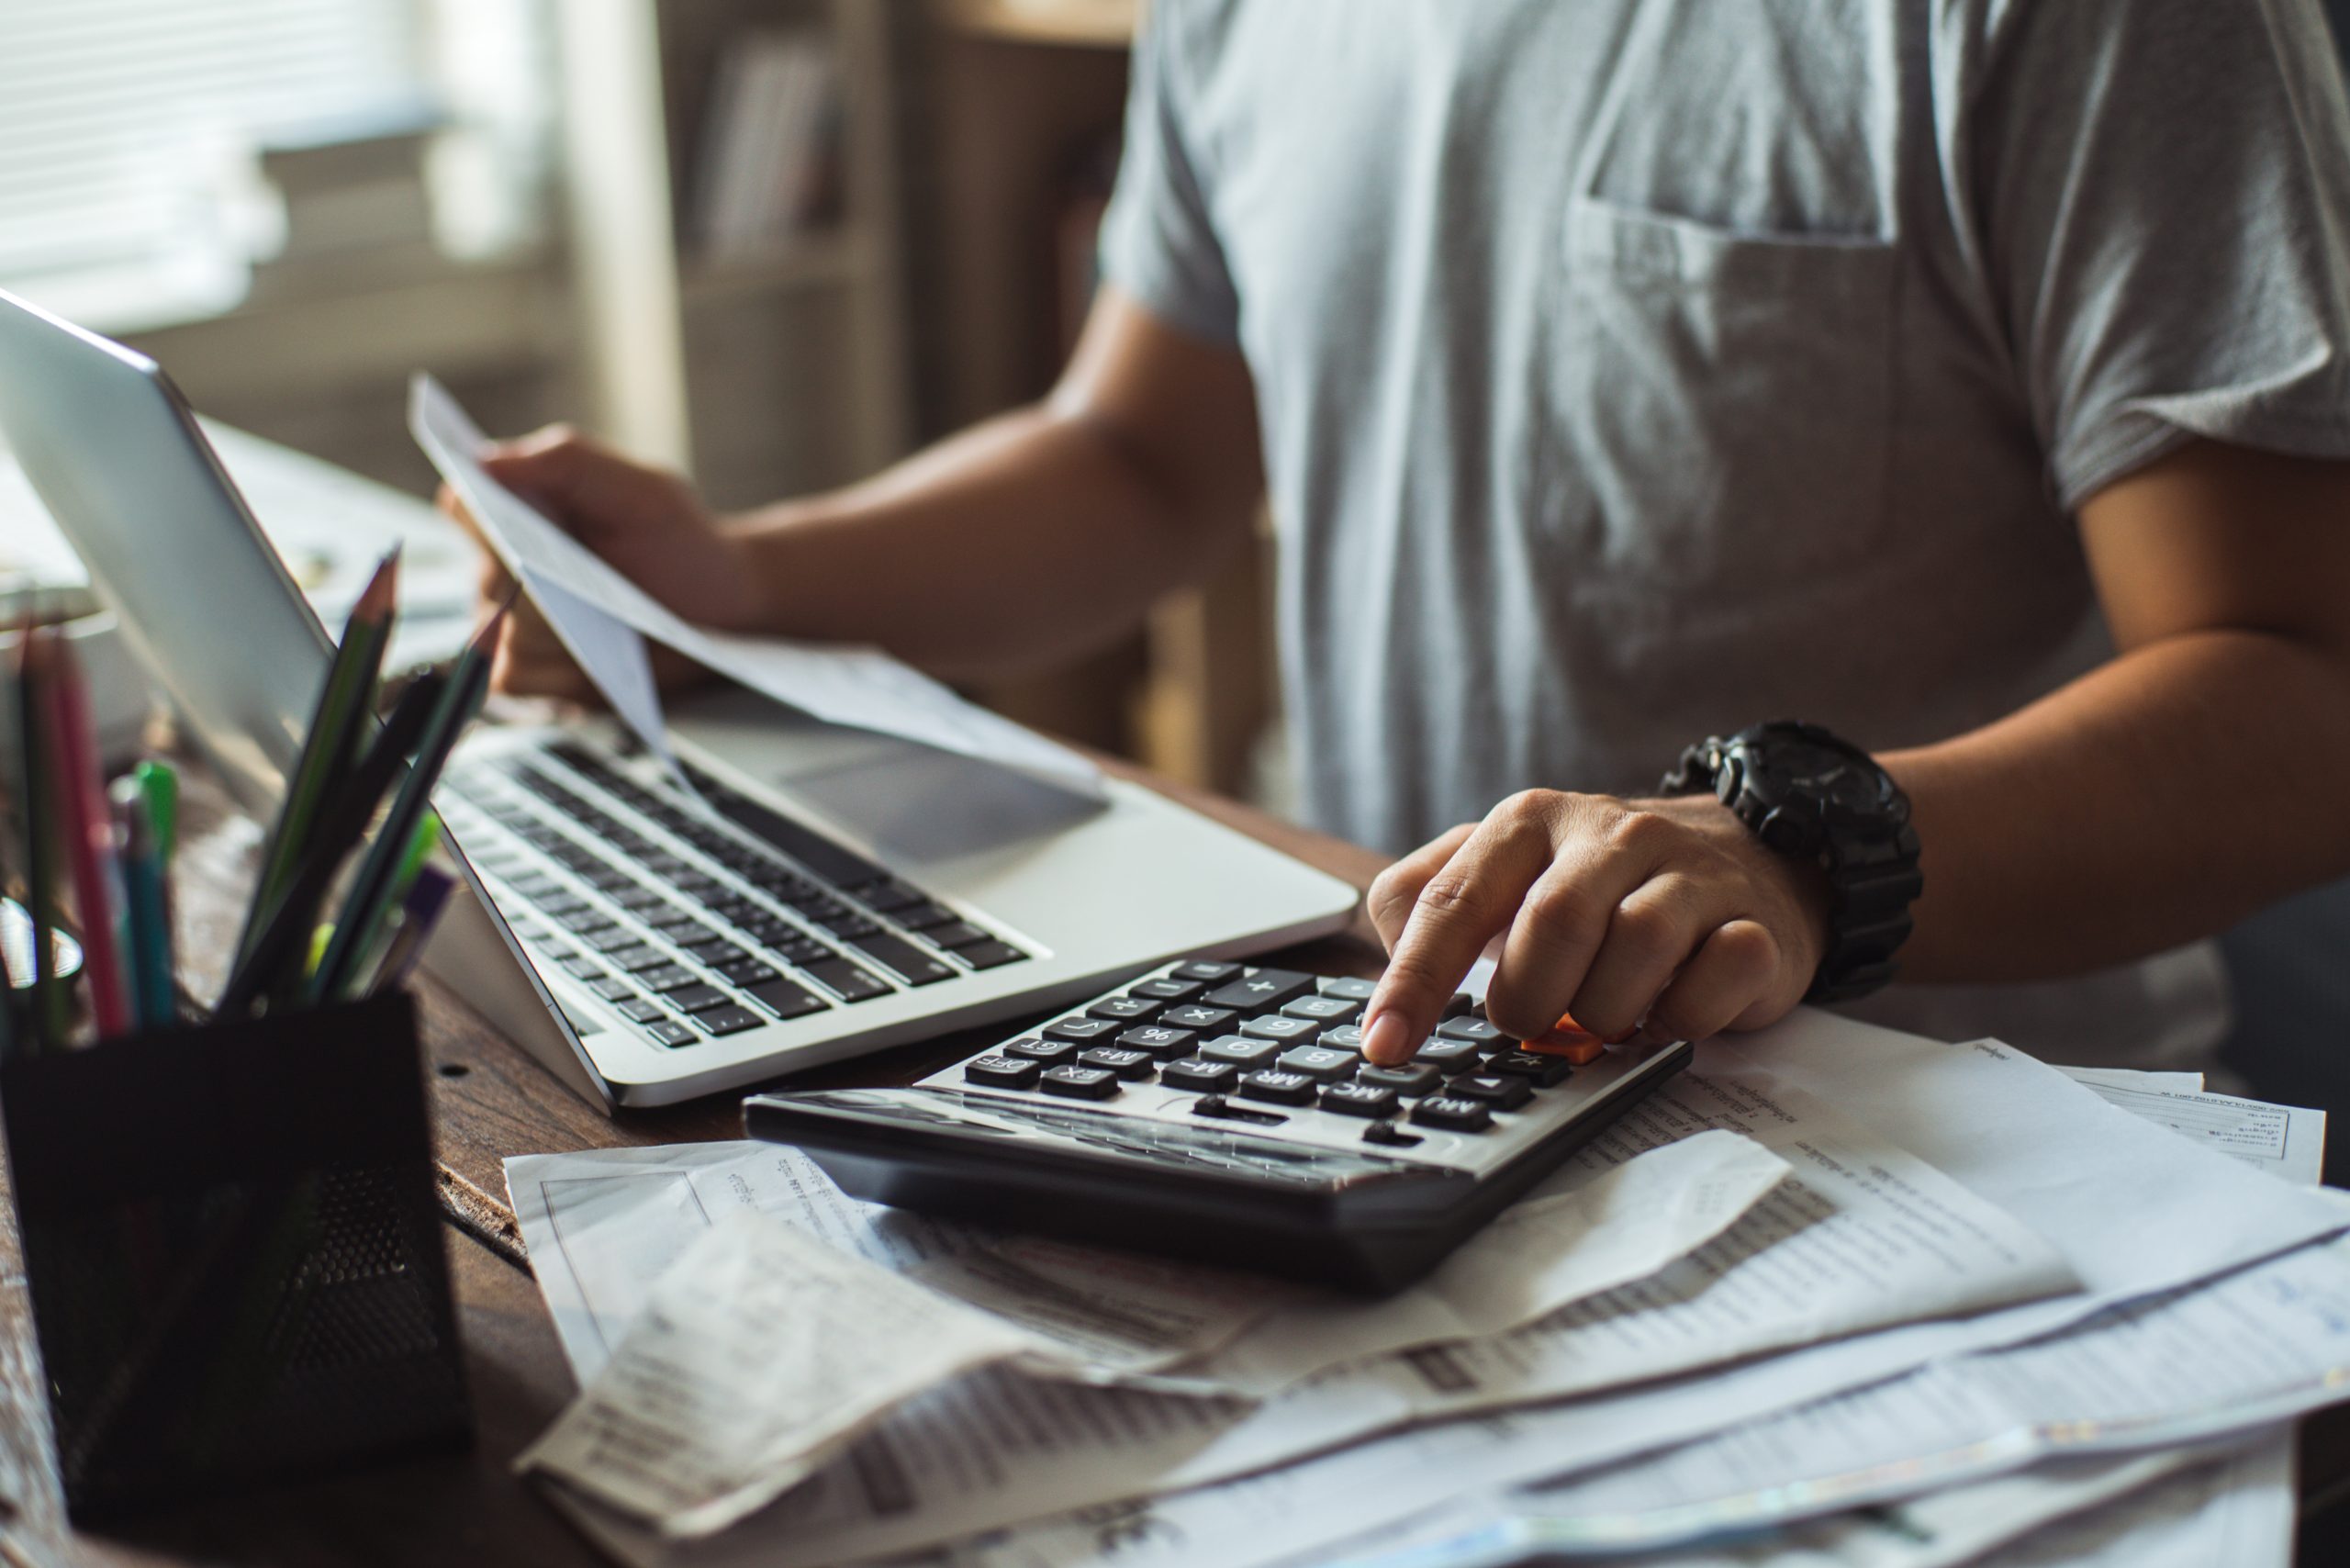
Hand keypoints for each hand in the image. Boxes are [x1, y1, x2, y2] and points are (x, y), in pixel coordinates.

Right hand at [437, 426, 769, 699]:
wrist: (723, 604)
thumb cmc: (679, 539)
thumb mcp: (639, 489)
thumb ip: (567, 461)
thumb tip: (484, 461)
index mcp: (520, 512)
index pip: (464, 506)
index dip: (478, 514)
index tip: (513, 525)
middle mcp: (505, 568)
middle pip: (483, 578)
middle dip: (530, 581)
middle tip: (579, 579)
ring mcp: (516, 623)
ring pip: (495, 633)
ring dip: (547, 628)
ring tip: (605, 618)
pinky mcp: (539, 672)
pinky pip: (514, 676)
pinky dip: (553, 670)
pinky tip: (597, 657)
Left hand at [1358, 791, 1833, 1065]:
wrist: (1750, 858)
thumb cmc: (1602, 885)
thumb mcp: (1509, 873)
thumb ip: (1432, 905)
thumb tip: (1386, 978)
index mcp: (1529, 822)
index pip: (1451, 899)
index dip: (1413, 980)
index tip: (1385, 1045)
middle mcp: (1609, 834)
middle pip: (1550, 926)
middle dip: (1529, 999)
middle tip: (1534, 1022)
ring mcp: (1689, 874)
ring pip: (1636, 950)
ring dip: (1607, 1011)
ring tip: (1605, 1015)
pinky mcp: (1753, 923)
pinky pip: (1716, 978)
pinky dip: (1684, 1017)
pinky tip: (1670, 1014)